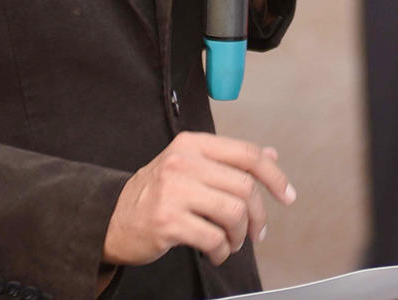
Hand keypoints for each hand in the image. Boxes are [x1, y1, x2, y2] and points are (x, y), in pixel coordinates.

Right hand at [103, 132, 296, 267]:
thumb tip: (270, 156)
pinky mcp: (167, 222)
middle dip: (258, 216)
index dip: (274, 176)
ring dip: (239, 236)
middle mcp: (183, 163)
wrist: (110, 218)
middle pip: (244, 187)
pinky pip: (214, 239)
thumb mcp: (190, 167)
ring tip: (230, 243)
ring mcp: (173, 191)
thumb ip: (229, 161)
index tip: (287, 195)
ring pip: (233, 213)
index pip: (247, 155)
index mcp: (192, 145)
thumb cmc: (155, 193)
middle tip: (256, 232)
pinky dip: (222, 251)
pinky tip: (214, 252)